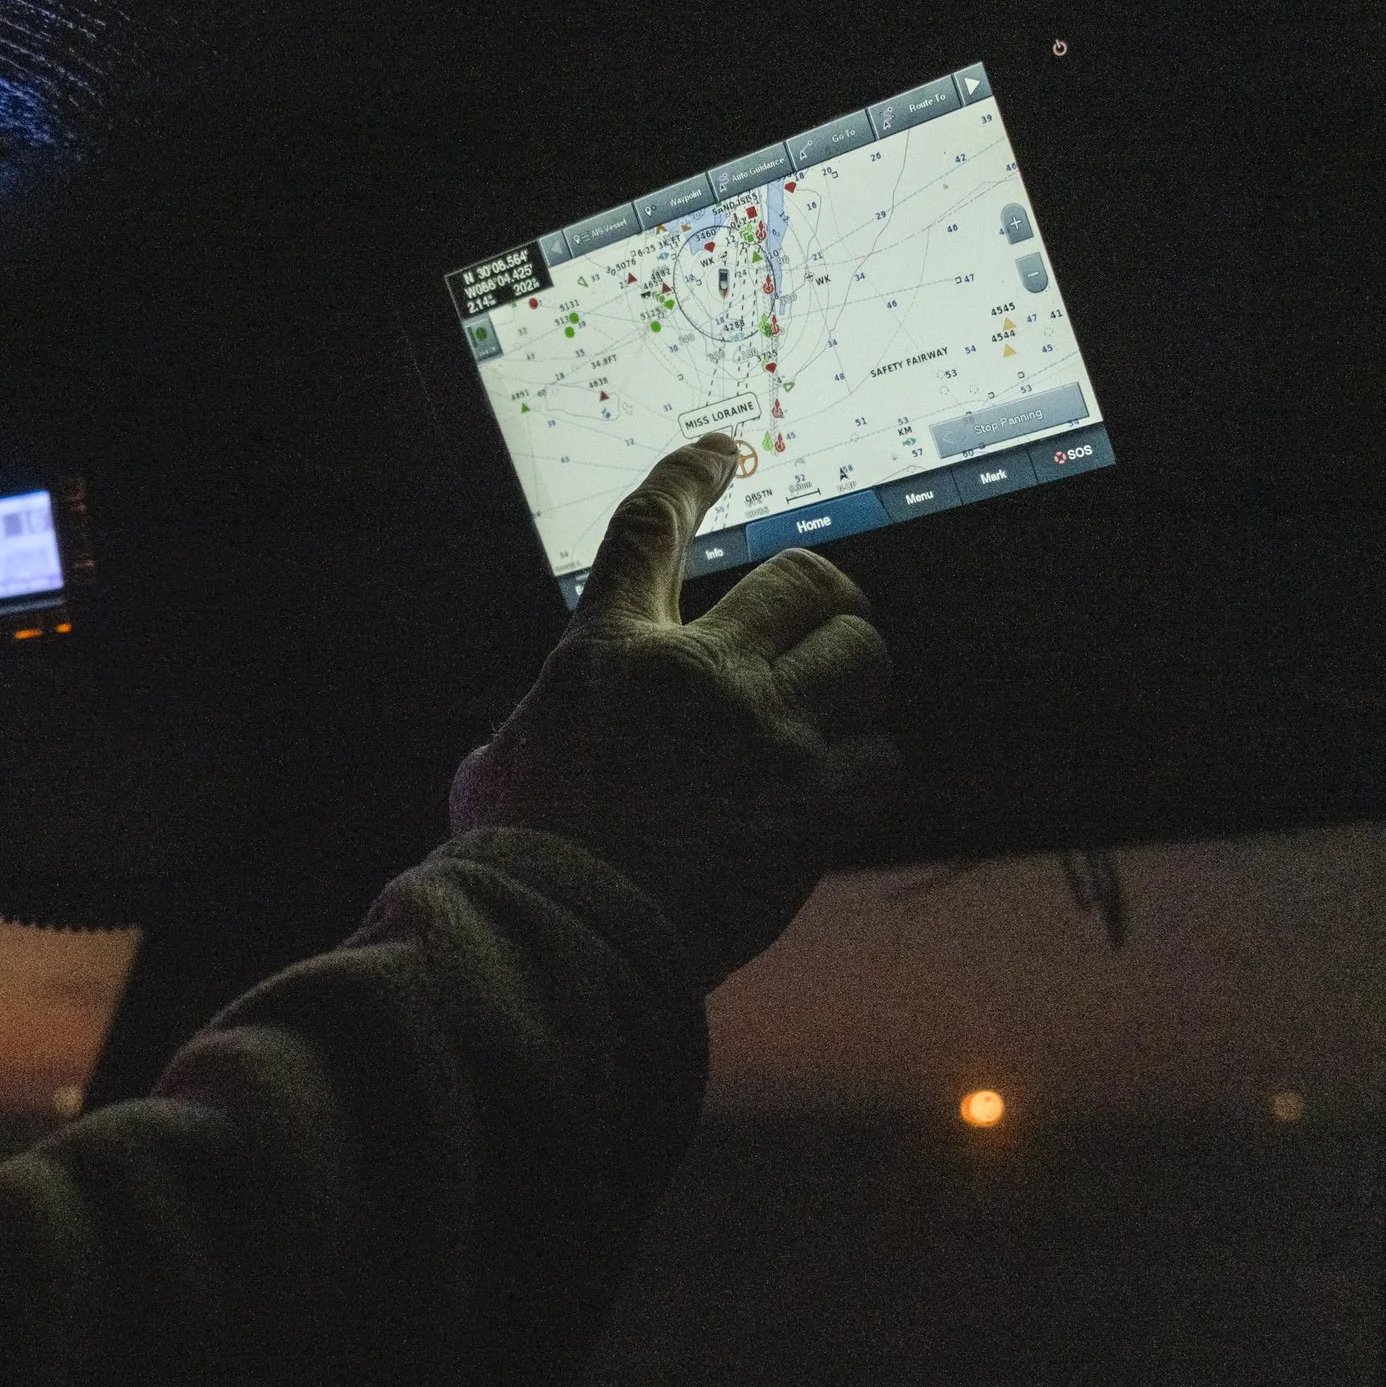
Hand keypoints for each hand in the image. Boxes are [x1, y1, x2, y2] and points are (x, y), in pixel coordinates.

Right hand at [450, 433, 897, 990]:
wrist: (560, 938)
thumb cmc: (514, 860)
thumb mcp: (502, 761)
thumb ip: (548, 722)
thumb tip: (547, 733)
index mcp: (610, 649)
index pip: (654, 525)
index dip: (695, 472)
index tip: (727, 448)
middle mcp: (698, 672)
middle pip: (808, 577)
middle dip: (823, 597)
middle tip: (819, 623)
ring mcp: (764, 733)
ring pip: (864, 652)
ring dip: (856, 675)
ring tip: (837, 707)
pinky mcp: (811, 803)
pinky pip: (882, 754)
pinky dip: (868, 766)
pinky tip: (838, 788)